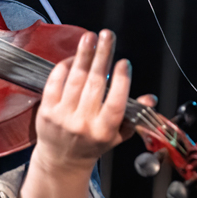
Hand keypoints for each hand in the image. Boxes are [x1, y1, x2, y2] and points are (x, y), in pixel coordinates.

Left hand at [32, 29, 146, 175]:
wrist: (61, 161)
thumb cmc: (92, 145)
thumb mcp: (118, 135)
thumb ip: (134, 116)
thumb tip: (150, 99)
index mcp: (104, 131)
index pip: (115, 102)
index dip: (120, 81)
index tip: (124, 63)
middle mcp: (83, 124)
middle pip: (95, 84)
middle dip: (102, 56)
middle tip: (108, 36)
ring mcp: (62, 116)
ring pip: (75, 79)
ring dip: (84, 54)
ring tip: (91, 37)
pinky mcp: (46, 111)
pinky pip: (56, 82)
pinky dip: (65, 66)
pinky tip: (74, 56)